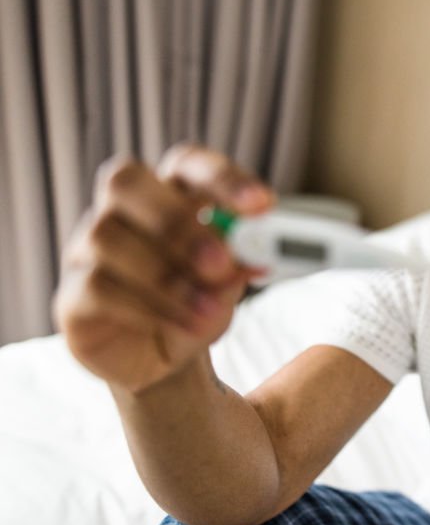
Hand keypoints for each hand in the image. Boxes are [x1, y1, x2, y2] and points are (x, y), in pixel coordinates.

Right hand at [53, 144, 273, 394]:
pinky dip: (150, 308)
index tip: (262, 204)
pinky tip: (185, 325)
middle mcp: (121, 211)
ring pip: (107, 239)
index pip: (186, 164)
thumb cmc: (199, 302)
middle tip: (220, 262)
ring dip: (167, 278)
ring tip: (209, 310)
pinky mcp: (72, 297)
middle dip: (176, 221)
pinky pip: (97, 287)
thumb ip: (238, 262)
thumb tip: (249, 253)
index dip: (223, 178)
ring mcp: (86, 250)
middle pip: (125, 182)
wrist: (166, 360)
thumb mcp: (229, 283)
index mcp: (168, 193)